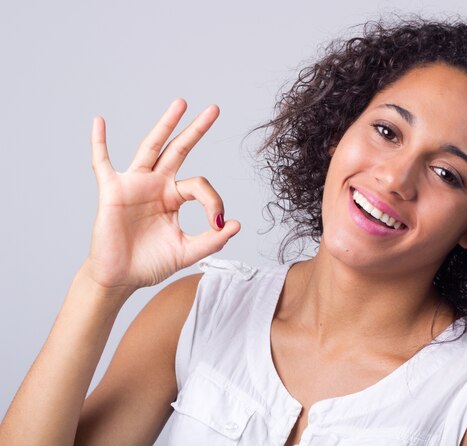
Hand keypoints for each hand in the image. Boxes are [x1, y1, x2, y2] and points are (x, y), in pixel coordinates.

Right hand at [84, 99, 239, 291]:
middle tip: (214, 109)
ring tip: (181, 103)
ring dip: (165, 125)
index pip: (200, 186)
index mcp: (174, 197)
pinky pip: (102, 162)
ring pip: (151, 147)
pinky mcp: (113, 191)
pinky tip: (99, 121)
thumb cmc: (151, 263)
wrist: (121, 278)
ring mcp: (135, 184)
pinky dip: (99, 142)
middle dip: (196, 130)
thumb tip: (236, 224)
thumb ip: (212, 240)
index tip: (218, 224)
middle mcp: (157, 185)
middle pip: (178, 150)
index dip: (214, 202)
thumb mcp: (187, 252)